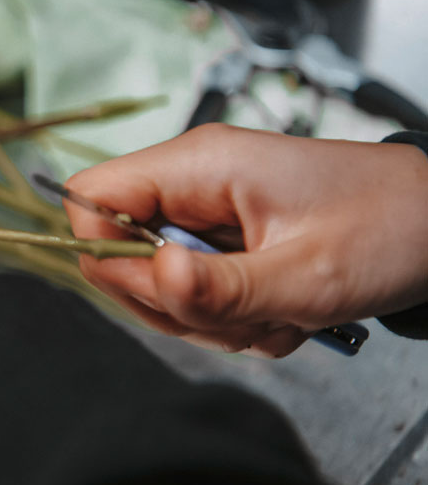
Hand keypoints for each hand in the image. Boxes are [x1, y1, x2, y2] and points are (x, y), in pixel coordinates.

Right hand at [65, 123, 427, 355]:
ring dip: (211, 317)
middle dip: (174, 303)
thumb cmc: (392, 228)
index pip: (91, 198)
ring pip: (160, 284)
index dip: (108, 255)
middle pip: (119, 254)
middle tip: (241, 310)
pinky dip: (235, 319)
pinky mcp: (225, 241)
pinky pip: (196, 294)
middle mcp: (192, 184)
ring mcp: (207, 214)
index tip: (169, 292)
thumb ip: (223, 288)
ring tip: (276, 309)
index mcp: (198, 165)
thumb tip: (153, 279)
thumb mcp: (308, 274)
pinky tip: (284, 309)